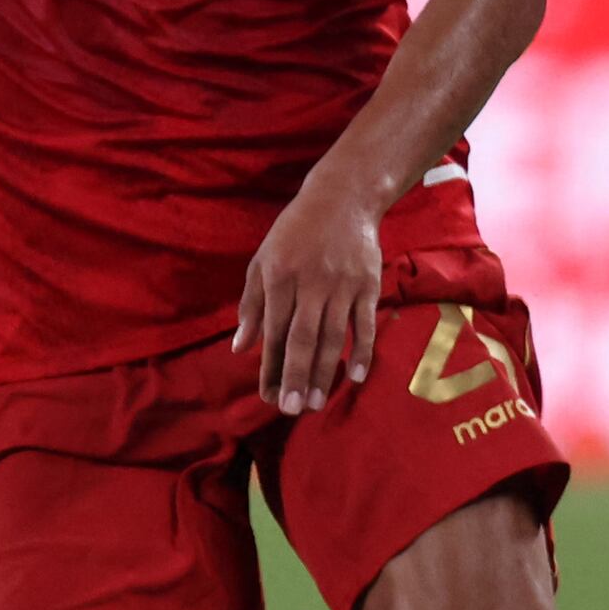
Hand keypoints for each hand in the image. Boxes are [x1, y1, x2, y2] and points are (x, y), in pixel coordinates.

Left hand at [236, 170, 387, 415]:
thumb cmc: (293, 233)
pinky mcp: (368, 285)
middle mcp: (310, 285)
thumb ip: (251, 305)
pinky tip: (355, 376)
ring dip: (324, 371)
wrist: (342, 199)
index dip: (269, 366)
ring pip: (332, 336)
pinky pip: (365, 323)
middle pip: (302, 339)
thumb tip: (239, 348)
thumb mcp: (261, 262)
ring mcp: (342, 286)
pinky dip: (362, 350)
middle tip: (291, 409)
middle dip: (295, 376)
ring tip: (315, 402)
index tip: (266, 396)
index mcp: (279, 279)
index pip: (272, 331)